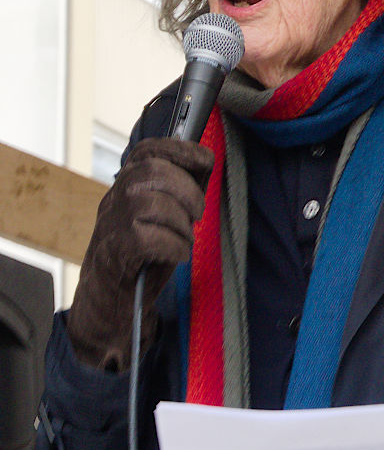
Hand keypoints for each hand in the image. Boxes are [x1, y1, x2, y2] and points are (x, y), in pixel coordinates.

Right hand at [66, 138, 213, 370]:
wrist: (111, 300)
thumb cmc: (143, 256)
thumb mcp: (164, 217)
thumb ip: (181, 192)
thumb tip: (205, 165)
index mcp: (128, 186)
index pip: (146, 149)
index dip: (179, 149)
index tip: (205, 160)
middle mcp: (115, 199)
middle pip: (152, 172)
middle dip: (187, 190)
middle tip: (198, 214)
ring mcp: (111, 224)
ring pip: (150, 203)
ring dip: (180, 222)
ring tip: (184, 238)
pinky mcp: (114, 251)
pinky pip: (148, 238)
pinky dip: (173, 246)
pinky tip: (177, 255)